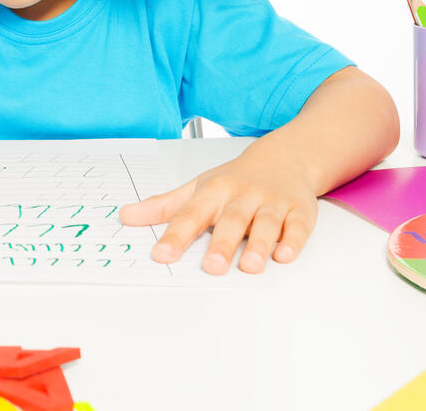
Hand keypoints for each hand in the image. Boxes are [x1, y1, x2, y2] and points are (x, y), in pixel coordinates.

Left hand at [119, 145, 318, 274]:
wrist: (284, 157)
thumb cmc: (236, 179)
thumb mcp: (198, 188)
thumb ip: (164, 206)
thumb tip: (126, 216)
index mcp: (215, 191)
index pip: (191, 215)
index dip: (176, 236)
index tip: (161, 255)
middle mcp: (243, 196)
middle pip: (232, 220)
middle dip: (222, 244)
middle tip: (212, 267)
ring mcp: (272, 203)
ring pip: (266, 224)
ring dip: (259, 245)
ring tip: (249, 266)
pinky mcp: (299, 211)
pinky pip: (297, 226)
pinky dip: (293, 241)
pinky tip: (284, 255)